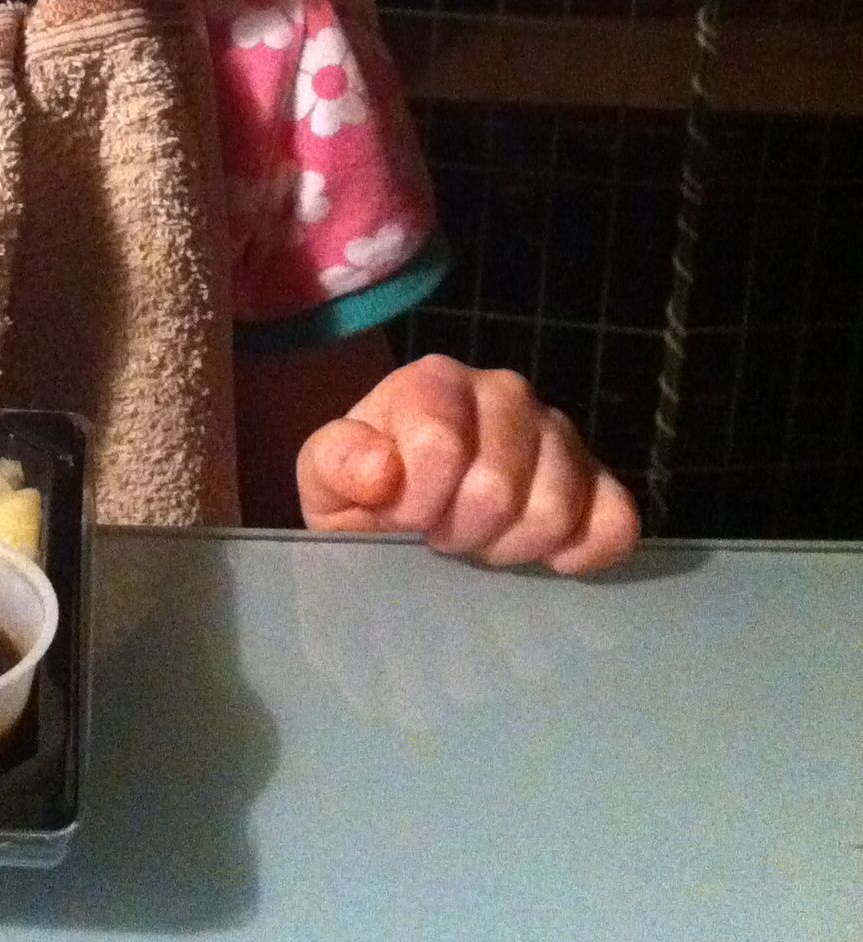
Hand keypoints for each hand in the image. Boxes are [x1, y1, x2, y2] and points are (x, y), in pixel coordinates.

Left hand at [295, 353, 639, 574]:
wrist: (410, 504)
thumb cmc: (366, 489)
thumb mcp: (325, 477)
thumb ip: (337, 462)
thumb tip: (383, 472)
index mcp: (435, 381)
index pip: (439, 445)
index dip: (415, 502)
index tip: (400, 518)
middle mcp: (505, 393)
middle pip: (499, 485)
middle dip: (462, 532)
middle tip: (441, 537)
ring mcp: (559, 434)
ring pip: (557, 507)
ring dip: (511, 548)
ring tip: (481, 543)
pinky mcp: (599, 480)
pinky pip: (616, 520)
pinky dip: (583, 552)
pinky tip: (543, 559)